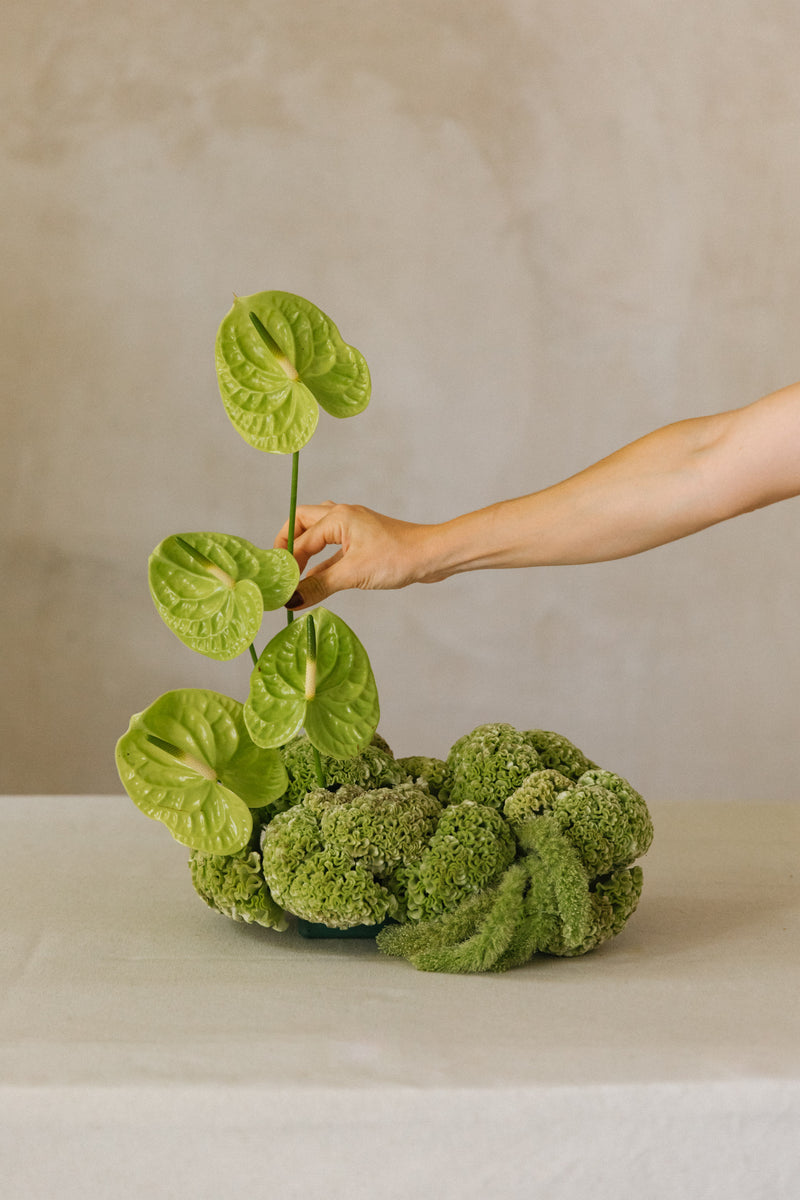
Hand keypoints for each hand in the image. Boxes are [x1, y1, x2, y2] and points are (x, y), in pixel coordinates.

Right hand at [274, 502, 437, 609]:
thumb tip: (291, 599)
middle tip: (281, 569)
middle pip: (302, 522)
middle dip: (288, 544)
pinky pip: (333, 547)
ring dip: (305, 550)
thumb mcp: (353, 574)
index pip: (300, 540)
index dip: (287, 564)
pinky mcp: (363, 541)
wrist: (433, 556)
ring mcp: (354, 527)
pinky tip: (317, 579)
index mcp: (337, 518)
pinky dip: (322, 561)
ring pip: (318, 532)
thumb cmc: (398, 558)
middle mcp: (342, 516)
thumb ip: (319, 585)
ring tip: (295, 572)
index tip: (279, 586)